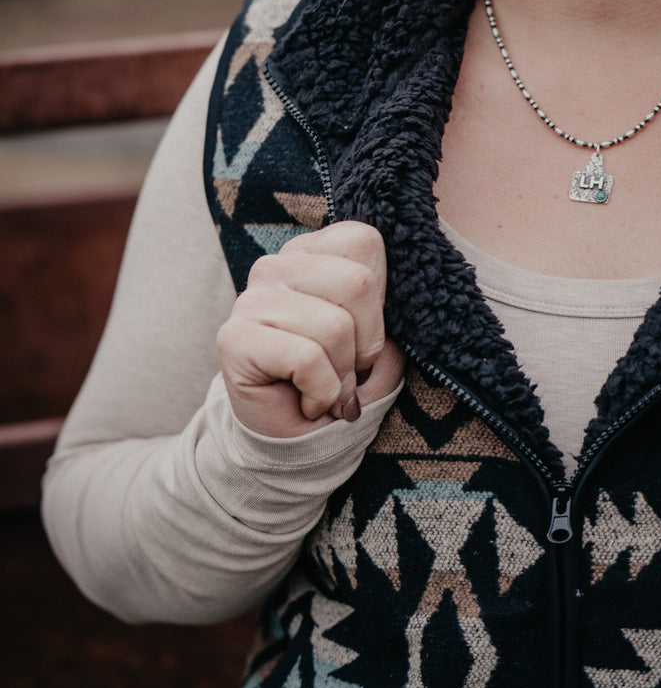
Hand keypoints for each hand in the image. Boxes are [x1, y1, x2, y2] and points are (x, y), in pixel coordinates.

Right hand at [217, 221, 403, 437]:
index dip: (379, 301)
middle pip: (358, 283)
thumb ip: (388, 309)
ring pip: (335, 327)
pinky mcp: (233, 338)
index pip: (364, 242)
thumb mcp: (375, 342)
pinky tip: (306, 401)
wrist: (294, 445)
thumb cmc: (338, 383)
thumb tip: (399, 297)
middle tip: (345, 369)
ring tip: (323, 387)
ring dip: (342, 376)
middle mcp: (276, 267)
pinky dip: (321, 392)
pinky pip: (307, 358)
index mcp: (311, 254)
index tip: (361, 335)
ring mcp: (250, 299)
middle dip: (366, 344)